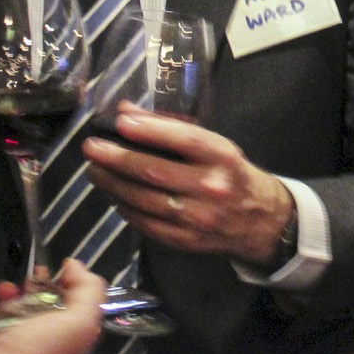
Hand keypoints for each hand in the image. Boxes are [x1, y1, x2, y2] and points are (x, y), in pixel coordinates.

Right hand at [0, 259, 102, 353]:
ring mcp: (11, 340)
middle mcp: (42, 339)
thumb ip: (89, 291)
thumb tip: (76, 266)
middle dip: (29, 284)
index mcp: (69, 335)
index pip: (72, 302)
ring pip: (8, 303)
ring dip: (2, 292)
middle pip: (38, 299)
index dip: (64, 282)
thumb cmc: (38, 352)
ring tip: (0, 293)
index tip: (52, 271)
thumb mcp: (80, 321)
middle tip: (24, 284)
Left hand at [83, 107, 294, 265]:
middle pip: (155, 173)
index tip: (121, 122)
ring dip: (113, 185)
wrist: (261, 221)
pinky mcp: (186, 241)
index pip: (183, 140)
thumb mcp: (215, 145)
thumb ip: (171, 128)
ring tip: (95, 171)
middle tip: (91, 149)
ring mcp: (198, 219)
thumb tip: (126, 112)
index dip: (150, 131)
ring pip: (144, 201)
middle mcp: (211, 188)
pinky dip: (126, 209)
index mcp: (223, 157)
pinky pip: (147, 224)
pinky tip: (115, 196)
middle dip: (117, 160)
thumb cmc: (232, 174)